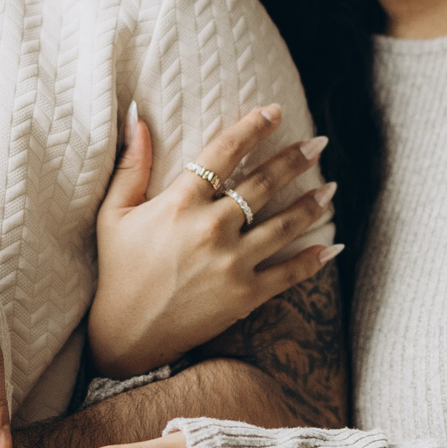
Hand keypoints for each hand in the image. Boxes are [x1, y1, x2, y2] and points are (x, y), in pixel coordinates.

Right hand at [87, 104, 340, 374]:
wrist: (126, 335)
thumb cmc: (118, 270)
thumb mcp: (114, 214)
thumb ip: (132, 165)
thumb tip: (138, 116)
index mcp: (180, 204)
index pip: (224, 153)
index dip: (252, 128)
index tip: (274, 112)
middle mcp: (211, 228)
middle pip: (264, 184)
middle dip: (295, 159)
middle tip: (318, 144)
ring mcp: (231, 264)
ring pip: (284, 225)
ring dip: (312, 204)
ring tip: (330, 188)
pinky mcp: (245, 296)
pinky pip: (288, 273)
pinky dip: (313, 260)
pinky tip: (332, 246)